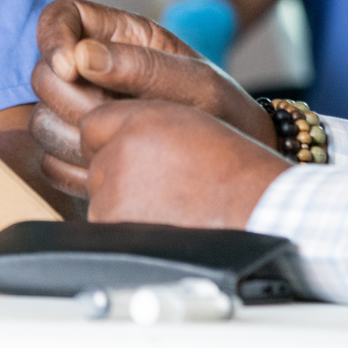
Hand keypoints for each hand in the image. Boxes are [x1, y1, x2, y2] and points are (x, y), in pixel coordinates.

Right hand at [30, 0, 273, 198]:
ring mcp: (82, 113)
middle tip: (115, 116)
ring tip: (121, 143)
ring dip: (71, 136)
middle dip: (70, 98)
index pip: (60, 17)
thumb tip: (82, 56)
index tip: (69, 68)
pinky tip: (111, 167)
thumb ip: (143, 66)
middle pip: (42, 74)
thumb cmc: (224, 111)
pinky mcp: (79, 153)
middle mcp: (92, 71)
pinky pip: (49, 160)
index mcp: (118, 36)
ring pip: (40, 119)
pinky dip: (72, 168)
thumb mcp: (197, 82)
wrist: (235, 162)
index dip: (52, 38)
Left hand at [81, 99, 291, 228]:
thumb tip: (96, 132)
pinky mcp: (117, 227)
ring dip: (123, 203)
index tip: (133, 153)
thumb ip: (138, 121)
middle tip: (162, 182)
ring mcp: (116, 192)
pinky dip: (127, 227)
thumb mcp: (186, 120)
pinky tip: (163, 222)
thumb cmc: (231, 168)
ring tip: (168, 203)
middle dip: (118, 173)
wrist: (256, 208)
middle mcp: (122, 151)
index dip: (112, 140)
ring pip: (100, 197)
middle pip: (95, 164)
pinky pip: (106, 226)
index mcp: (138, 120)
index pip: (91, 126)